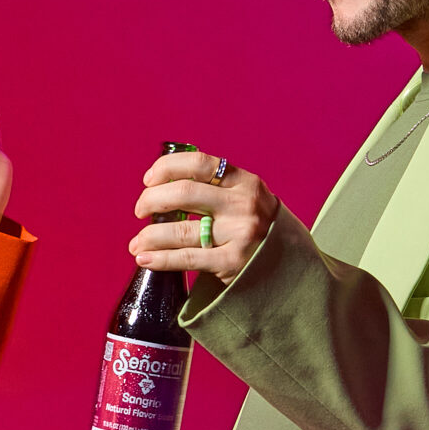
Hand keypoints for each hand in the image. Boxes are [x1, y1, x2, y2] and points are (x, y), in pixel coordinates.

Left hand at [129, 150, 278, 284]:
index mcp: (245, 182)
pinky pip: (186, 259)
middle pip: (183, 194)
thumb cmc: (259, 228)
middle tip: (140, 211)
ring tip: (136, 243)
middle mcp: (243, 205)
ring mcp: (239, 234)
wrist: (292, 266)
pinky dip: (159, 259)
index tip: (148, 180)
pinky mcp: (233, 264)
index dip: (166, 168)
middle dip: (151, 201)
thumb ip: (216, 187)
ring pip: (179, 230)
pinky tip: (145, 259)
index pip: (198, 163)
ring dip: (148, 236)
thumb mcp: (247, 198)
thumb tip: (164, 184)